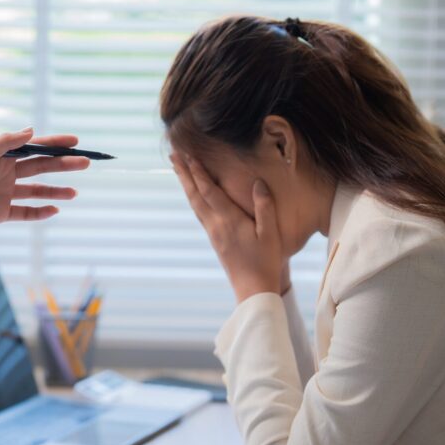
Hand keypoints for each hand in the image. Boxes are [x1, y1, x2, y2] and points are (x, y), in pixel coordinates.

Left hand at [0, 128, 88, 234]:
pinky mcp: (1, 213)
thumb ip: (6, 143)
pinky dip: (41, 212)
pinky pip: (26, 212)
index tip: (75, 141)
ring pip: (37, 191)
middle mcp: (6, 173)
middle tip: (84, 164)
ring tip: (75, 192)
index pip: (34, 147)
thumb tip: (32, 131)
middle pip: (41, 168)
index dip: (55, 143)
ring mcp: (4, 193)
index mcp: (2, 156)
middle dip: (63, 165)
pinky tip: (55, 210)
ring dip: (56, 191)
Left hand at [172, 154, 288, 303]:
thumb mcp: (271, 233)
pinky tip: (194, 196)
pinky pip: (200, 213)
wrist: (253, 289)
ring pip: (195, 204)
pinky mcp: (215, 240)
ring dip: (186, 185)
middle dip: (184, 174)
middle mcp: (216, 225)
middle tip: (173, 155)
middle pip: (195, 195)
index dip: (199, 173)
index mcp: (229, 220)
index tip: (189, 156)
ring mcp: (213, 233)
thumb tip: (258, 183)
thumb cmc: (266, 261)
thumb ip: (264, 207)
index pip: (209, 191)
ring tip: (179, 170)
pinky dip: (194, 199)